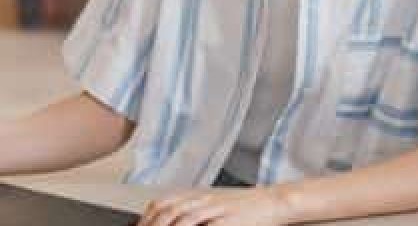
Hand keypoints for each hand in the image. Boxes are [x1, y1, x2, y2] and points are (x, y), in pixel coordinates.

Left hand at [136, 185, 292, 225]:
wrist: (271, 202)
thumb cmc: (243, 209)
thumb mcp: (214, 207)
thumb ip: (193, 213)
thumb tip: (171, 219)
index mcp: (197, 196)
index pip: (162, 203)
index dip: (146, 218)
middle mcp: (203, 200)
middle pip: (168, 212)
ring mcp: (216, 210)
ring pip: (183, 219)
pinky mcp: (229, 221)